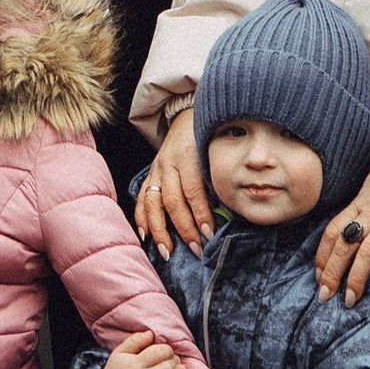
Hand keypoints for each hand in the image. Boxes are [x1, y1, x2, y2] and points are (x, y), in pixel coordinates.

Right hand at [134, 106, 212, 251]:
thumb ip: (217, 178)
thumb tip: (227, 211)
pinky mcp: (149, 174)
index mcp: (186, 157)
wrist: (187, 117)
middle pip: (172, 201)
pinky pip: (141, 199)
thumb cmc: (207, 138)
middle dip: (183, 228)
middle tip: (195, 248)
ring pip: (153, 203)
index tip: (209, 234)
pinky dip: (142, 219)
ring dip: (159, 230)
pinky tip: (146, 237)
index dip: (200, 214)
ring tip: (167, 251)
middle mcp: (168, 164)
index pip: (192, 191)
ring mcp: (156, 170)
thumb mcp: (215, 152)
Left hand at [315, 147, 369, 302]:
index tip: (317, 275)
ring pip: (366, 251)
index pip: (332, 231)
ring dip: (356, 278)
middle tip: (325, 296)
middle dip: (332, 273)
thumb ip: (363, 204)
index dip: (322, 255)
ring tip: (350, 299)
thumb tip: (354, 224)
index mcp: (359, 201)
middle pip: (343, 244)